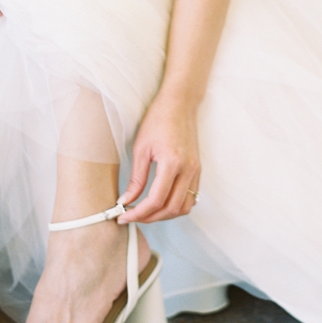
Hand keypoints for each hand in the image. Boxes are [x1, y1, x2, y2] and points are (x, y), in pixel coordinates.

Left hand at [119, 94, 201, 223]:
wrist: (180, 104)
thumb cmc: (158, 120)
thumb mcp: (140, 149)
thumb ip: (136, 179)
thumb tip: (126, 201)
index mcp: (172, 163)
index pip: (156, 200)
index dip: (138, 213)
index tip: (123, 217)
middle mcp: (189, 170)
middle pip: (172, 208)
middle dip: (151, 218)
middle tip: (132, 217)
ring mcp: (196, 171)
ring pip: (185, 207)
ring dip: (166, 214)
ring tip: (146, 212)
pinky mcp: (197, 170)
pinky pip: (191, 197)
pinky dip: (176, 205)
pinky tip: (161, 201)